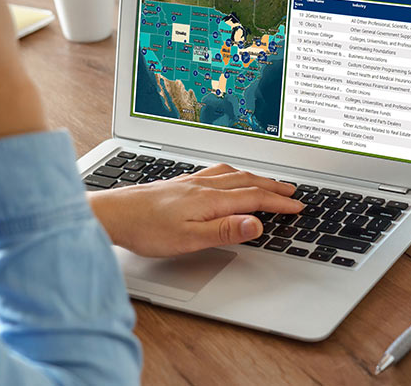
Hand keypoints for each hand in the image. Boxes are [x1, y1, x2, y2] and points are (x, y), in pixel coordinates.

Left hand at [87, 164, 304, 256]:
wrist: (113, 214)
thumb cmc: (145, 229)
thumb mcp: (189, 238)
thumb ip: (224, 230)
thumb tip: (256, 224)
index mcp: (210, 199)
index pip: (253, 198)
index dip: (278, 203)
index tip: (297, 206)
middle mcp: (202, 186)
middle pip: (247, 181)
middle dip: (273, 186)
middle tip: (293, 191)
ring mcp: (190, 182)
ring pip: (232, 174)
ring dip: (255, 177)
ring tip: (268, 182)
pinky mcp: (179, 183)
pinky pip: (217, 173)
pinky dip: (234, 174)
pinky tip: (228, 177)